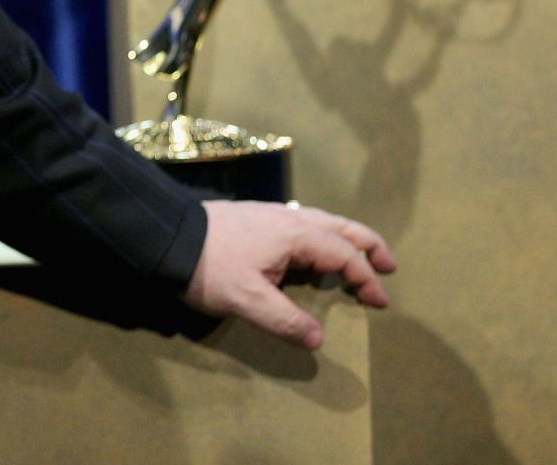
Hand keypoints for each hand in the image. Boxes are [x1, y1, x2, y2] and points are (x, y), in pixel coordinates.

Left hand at [182, 199, 396, 349]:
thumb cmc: (209, 267)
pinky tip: (315, 250)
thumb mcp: (247, 300)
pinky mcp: (256, 218)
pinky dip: (324, 235)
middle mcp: (289, 219)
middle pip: (341, 227)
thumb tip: (318, 340)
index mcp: (295, 235)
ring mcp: (272, 215)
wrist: (167, 237)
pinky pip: (304, 223)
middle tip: (390, 265)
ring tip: (360, 256)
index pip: (344, 254)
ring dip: (346, 238)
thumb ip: (285, 321)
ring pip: (322, 221)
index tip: (379, 302)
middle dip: (368, 245)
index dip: (366, 278)